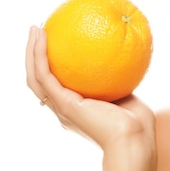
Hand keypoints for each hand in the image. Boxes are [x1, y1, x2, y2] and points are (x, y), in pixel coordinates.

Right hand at [25, 26, 154, 152]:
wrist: (134, 141)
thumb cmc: (138, 124)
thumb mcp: (127, 96)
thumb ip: (120, 80)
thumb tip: (124, 59)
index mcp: (77, 109)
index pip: (57, 86)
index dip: (52, 66)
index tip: (56, 44)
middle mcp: (64, 110)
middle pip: (40, 81)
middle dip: (36, 56)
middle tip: (39, 32)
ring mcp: (62, 108)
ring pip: (36, 77)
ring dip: (32, 52)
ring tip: (35, 29)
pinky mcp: (63, 104)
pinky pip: (44, 75)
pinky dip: (39, 54)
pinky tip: (42, 36)